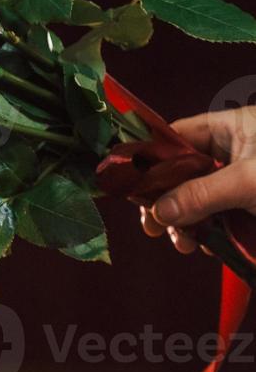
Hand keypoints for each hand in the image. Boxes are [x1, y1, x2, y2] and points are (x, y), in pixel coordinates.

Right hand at [141, 106, 255, 253]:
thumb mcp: (251, 182)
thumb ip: (201, 195)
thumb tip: (159, 212)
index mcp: (232, 127)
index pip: (176, 137)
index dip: (149, 159)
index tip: (129, 188)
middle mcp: (234, 149)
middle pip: (182, 171)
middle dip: (165, 200)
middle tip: (150, 226)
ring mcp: (244, 178)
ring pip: (198, 197)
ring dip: (185, 221)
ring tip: (185, 244)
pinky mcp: (253, 204)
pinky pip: (220, 214)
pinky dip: (208, 230)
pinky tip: (203, 244)